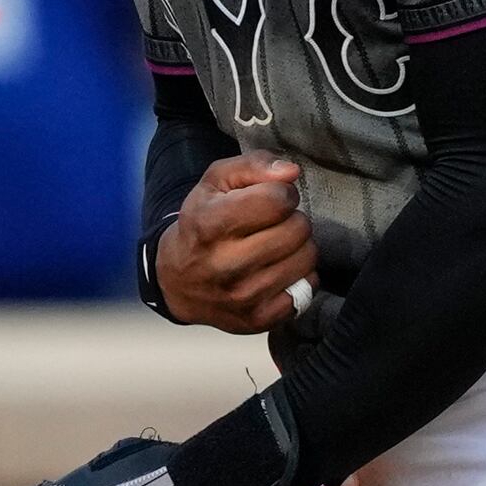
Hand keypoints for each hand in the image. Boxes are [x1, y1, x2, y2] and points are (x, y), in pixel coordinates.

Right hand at [154, 151, 318, 333]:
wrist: (178, 281)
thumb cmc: (202, 223)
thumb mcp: (215, 183)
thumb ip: (253, 166)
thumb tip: (292, 172)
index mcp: (210, 224)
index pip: (277, 200)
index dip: (281, 193)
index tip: (270, 199)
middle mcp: (225, 264)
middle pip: (297, 229)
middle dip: (292, 219)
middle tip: (274, 224)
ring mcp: (243, 296)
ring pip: (306, 258)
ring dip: (298, 246)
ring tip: (277, 245)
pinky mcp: (258, 319)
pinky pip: (307, 288)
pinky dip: (299, 276)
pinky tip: (278, 269)